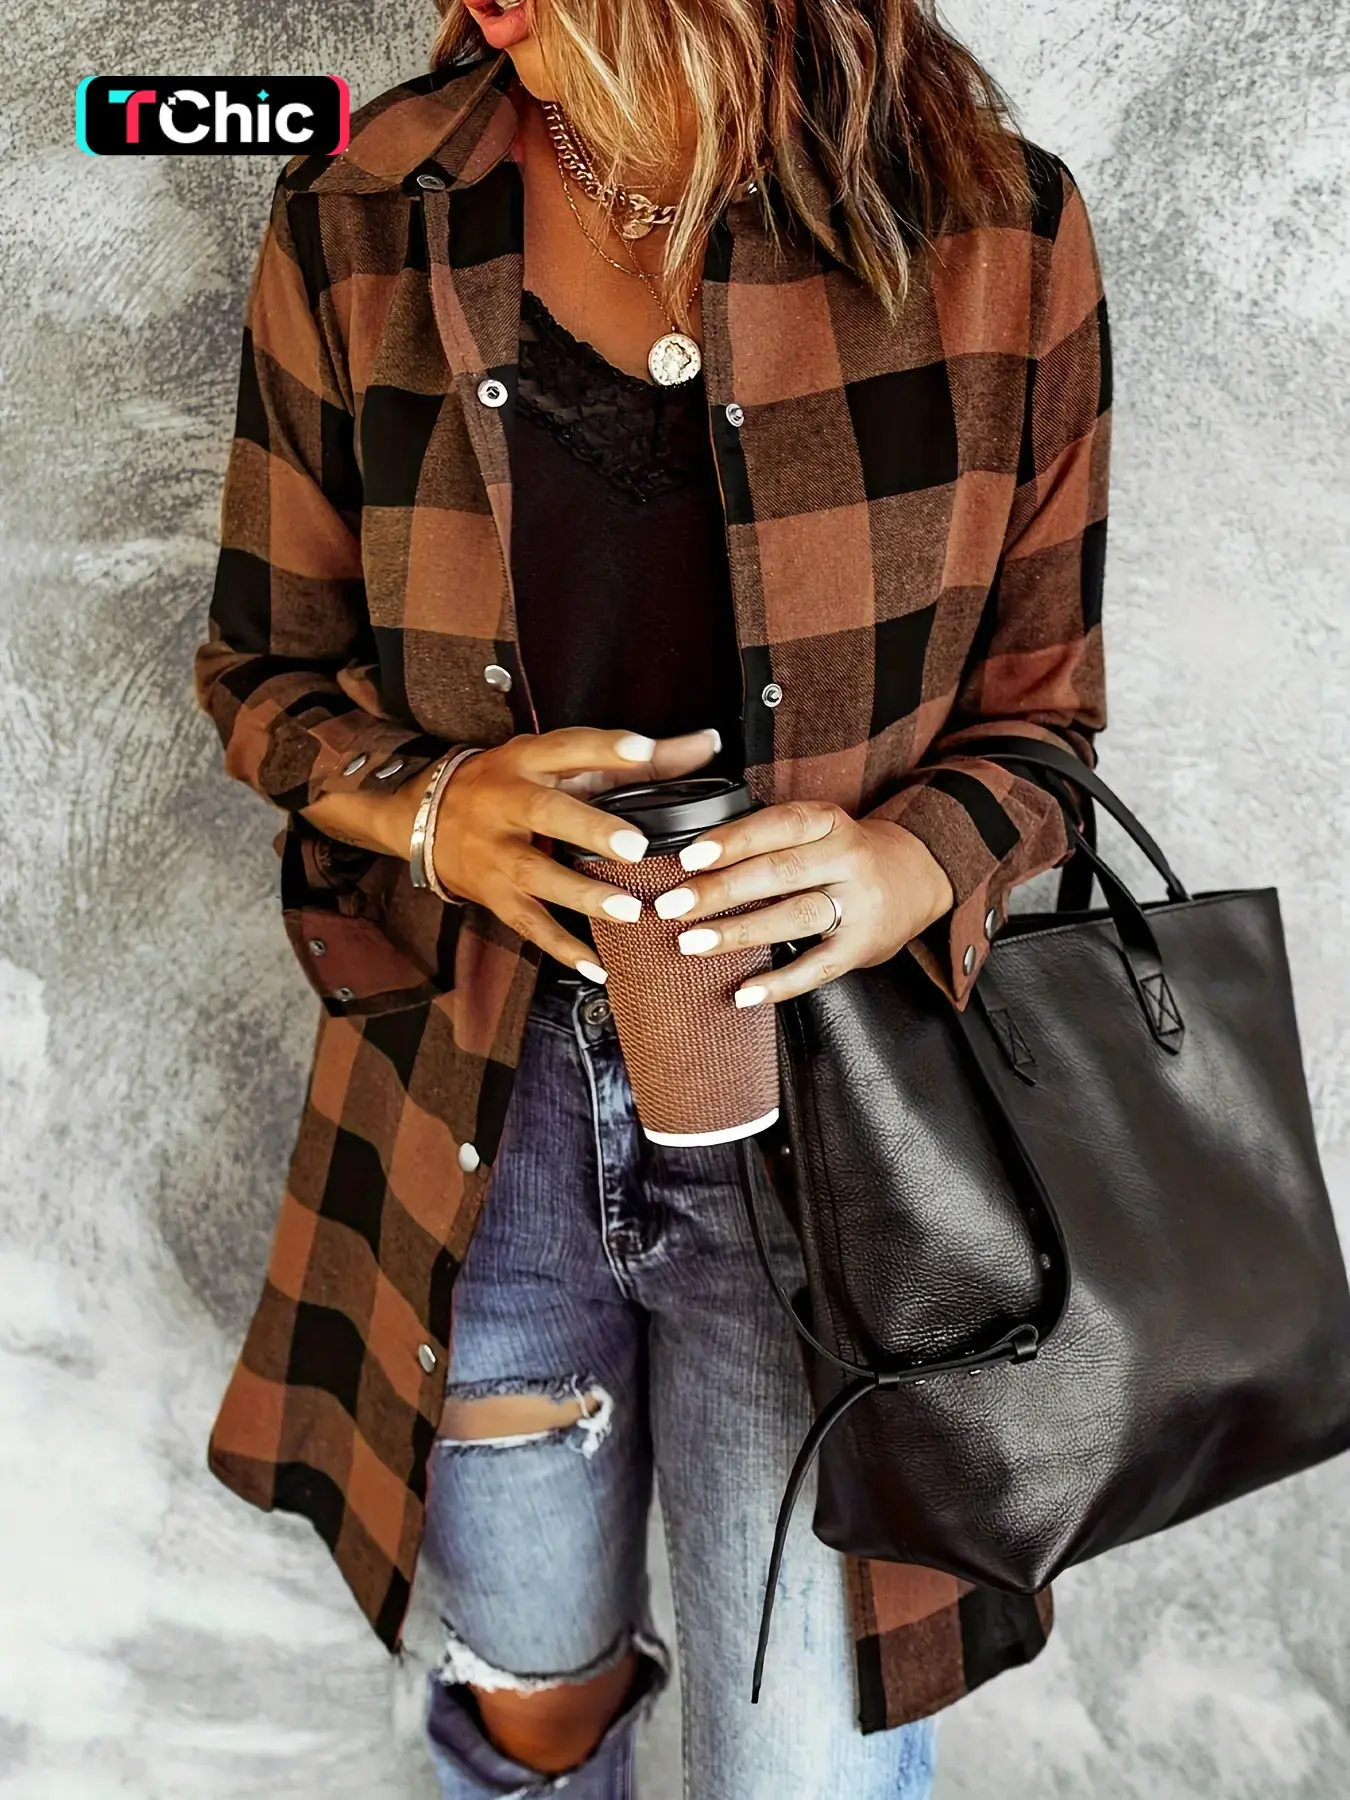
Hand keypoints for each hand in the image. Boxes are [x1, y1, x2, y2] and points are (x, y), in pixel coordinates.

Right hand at [431, 726, 721, 975]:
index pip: (568, 746)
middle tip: (636, 846)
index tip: (644, 750)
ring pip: (536, 874)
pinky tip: (596, 967)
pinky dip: (561, 949)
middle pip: (546, 812)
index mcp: (527, 759)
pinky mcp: (492, 895)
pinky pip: (527, 924)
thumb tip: (708, 744)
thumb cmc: (513, 783)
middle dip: (589, 829)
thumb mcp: (561, 761)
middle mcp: (506, 801)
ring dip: (582, 895)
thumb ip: (637, 758)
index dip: (604, 748)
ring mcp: (495, 852)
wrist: (425, 817)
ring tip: (629, 912)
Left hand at [649, 802, 954, 1005]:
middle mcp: (848, 859)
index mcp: (830, 823)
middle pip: (779, 872)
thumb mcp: (818, 830)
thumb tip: (692, 860)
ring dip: (739, 932)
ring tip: (691, 943)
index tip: (689, 858)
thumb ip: (769, 838)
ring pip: (794, 916)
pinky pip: (818, 967)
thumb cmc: (843, 854)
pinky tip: (744, 993)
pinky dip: (780, 983)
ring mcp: (858, 905)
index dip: (733, 840)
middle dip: (720, 890)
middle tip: (672, 906)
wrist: (918, 877)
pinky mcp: (863, 947)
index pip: (778, 826)